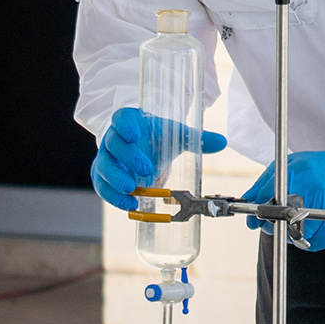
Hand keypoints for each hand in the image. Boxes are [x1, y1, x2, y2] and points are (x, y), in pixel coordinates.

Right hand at [91, 106, 224, 208]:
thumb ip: (196, 139)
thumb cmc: (155, 136)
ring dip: (115, 181)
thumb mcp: (175, 135)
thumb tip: (222, 141)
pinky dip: (113, 197)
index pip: (122, 118)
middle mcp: (113, 138)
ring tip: (131, 192)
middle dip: (128, 158)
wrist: (139, 145)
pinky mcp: (104, 175)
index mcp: (129, 122)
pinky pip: (102, 186)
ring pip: (103, 167)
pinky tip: (128, 205)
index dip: (126, 126)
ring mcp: (106, 157)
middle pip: (113, 145)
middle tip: (145, 170)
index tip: (135, 135)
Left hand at [244, 146, 324, 249]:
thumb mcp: (291, 165)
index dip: (260, 213)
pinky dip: (311, 239)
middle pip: (284, 222)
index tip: (255, 219)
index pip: (272, 199)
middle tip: (275, 223)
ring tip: (299, 220)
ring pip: (300, 237)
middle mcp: (320, 191)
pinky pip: (317, 243)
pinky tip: (314, 225)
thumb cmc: (319, 168)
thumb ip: (265, 184)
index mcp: (304, 172)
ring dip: (293, 234)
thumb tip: (248, 208)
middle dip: (274, 226)